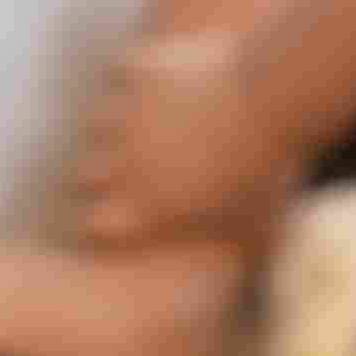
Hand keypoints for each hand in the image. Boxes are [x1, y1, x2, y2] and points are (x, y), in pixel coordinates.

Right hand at [67, 34, 292, 246]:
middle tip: (133, 165)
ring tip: (148, 119)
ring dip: (118, 123)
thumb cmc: (268, 176)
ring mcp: (125, 115)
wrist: (271, 103)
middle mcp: (122, 164)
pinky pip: (119, 72)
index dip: (106, 221)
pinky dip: (134, 74)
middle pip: (84, 174)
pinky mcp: (138, 72)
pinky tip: (157, 76)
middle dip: (104, 173)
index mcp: (144, 209)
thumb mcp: (257, 229)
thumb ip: (240, 261)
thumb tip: (247, 283)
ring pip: (98, 122)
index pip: (92, 225)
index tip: (126, 214)